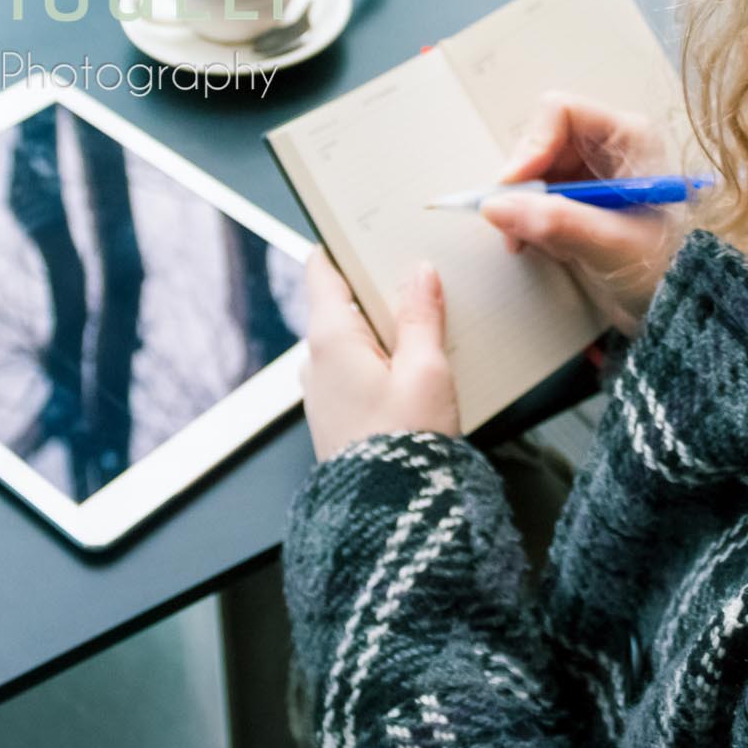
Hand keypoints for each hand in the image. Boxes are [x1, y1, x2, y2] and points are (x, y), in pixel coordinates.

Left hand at [301, 250, 460, 462]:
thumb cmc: (404, 446)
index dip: (345, 245)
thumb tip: (419, 274)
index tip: (371, 230)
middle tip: (421, 276)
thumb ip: (422, 316)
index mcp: (331, 338)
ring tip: (431, 324)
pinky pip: (358, 369)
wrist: (389, 517)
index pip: (322, 269)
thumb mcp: (427, 370)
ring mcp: (324, 390)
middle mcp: (317, 361)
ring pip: (354, 337)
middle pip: (343, 302)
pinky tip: (420, 367)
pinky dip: (385, 358)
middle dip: (380, 288)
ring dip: (387, 327)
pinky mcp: (339, 414)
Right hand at [479, 89, 685, 337]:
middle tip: (513, 222)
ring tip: (532, 242)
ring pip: (532, 171)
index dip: (532, 145)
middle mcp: (608, 147)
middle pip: (541, 141)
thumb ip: (557, 222)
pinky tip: (539, 247)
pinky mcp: (578, 200)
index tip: (514, 187)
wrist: (678, 304)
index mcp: (629, 137)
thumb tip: (498, 207)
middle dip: (523, 183)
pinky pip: (536, 197)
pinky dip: (527, 220)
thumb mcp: (611, 244)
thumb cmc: (666, 268)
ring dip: (522, 207)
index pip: (562, 113)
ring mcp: (591, 173)